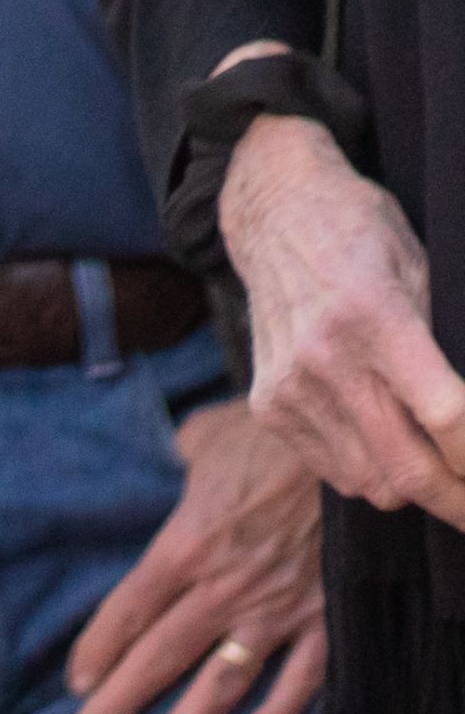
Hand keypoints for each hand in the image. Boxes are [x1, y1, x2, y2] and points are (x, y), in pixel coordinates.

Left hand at [65, 398, 328, 713]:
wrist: (343, 449)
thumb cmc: (264, 437)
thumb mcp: (200, 441)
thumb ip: (173, 463)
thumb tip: (164, 460)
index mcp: (185, 545)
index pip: (128, 609)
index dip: (98, 650)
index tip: (76, 685)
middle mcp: (223, 587)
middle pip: (160, 656)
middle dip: (119, 705)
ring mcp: (275, 610)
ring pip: (221, 684)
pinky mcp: (323, 621)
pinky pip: (299, 682)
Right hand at [224, 110, 464, 527]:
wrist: (273, 211)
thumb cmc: (364, 236)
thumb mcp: (424, 273)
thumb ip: (448, 348)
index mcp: (374, 317)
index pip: (447, 418)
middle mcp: (324, 358)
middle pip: (409, 471)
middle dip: (460, 501)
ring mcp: (290, 386)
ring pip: (373, 484)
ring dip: (413, 486)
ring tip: (433, 460)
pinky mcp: (267, 403)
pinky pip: (334, 471)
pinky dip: (369, 471)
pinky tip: (382, 437)